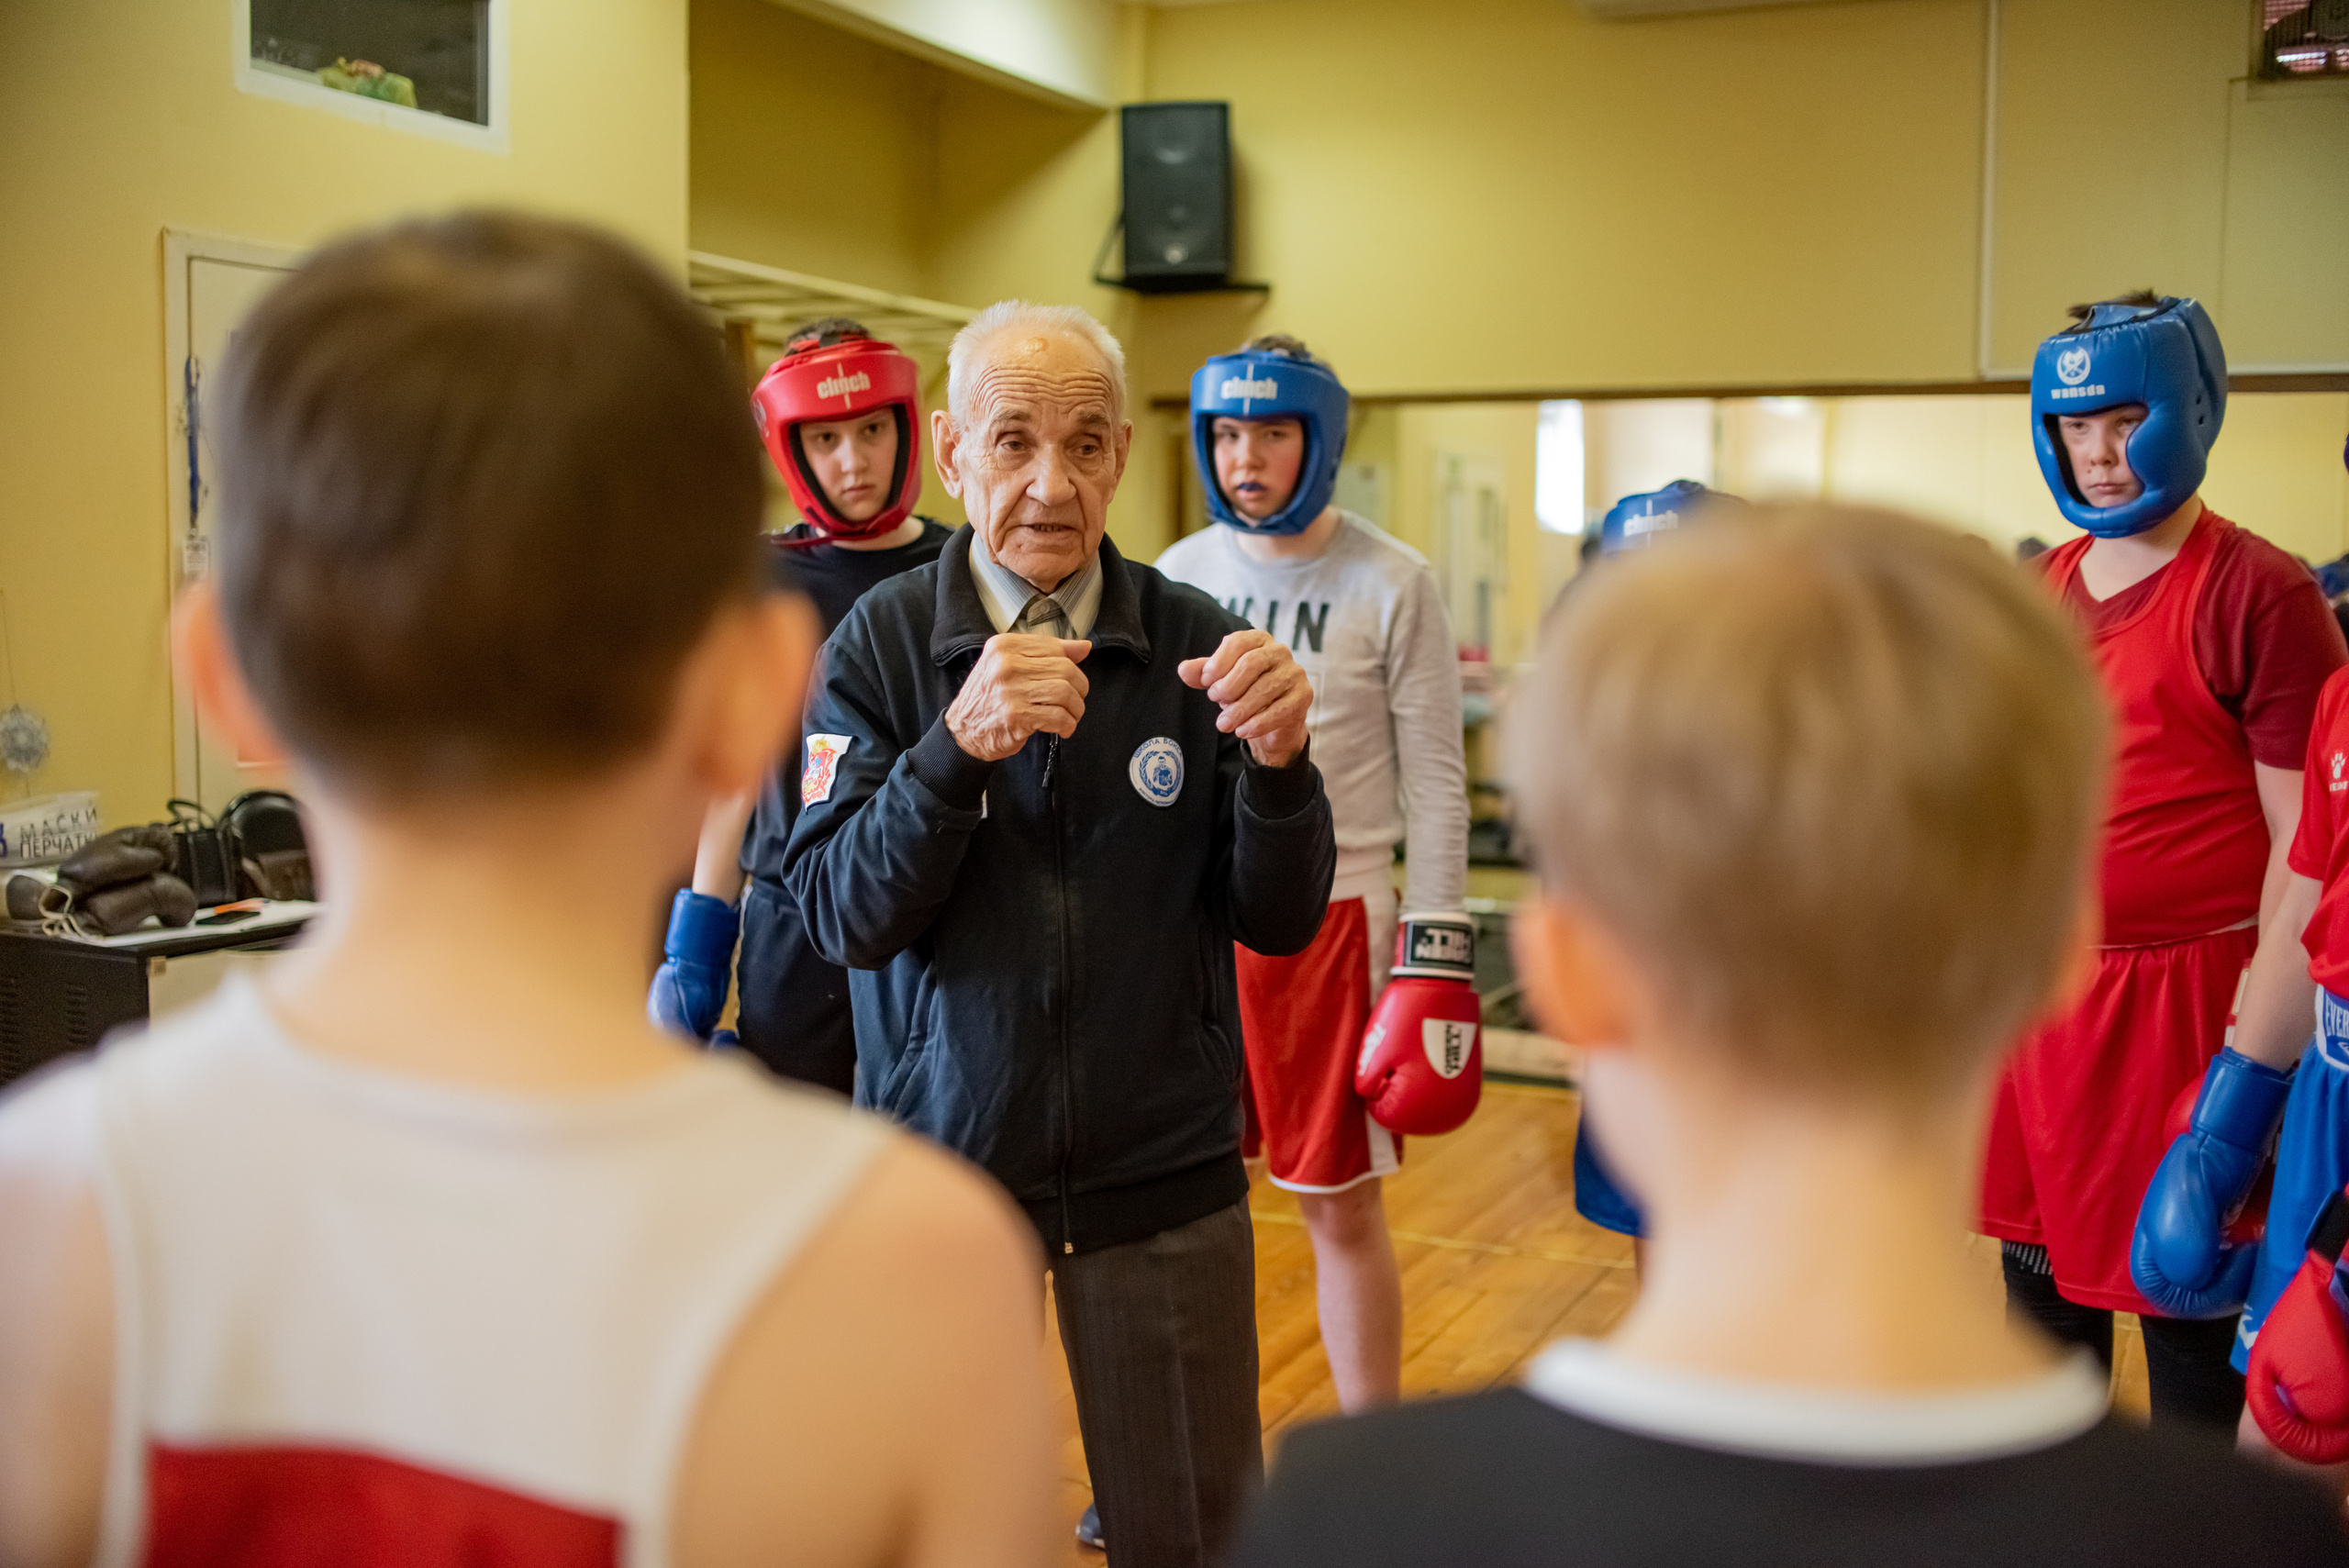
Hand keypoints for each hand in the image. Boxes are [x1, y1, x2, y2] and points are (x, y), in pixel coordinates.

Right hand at [945, 634, 1090, 761]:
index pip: (1054, 647)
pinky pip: (1058, 717)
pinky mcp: (1017, 716)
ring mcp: (1011, 690)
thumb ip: (1045, 654)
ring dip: (1075, 708)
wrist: (962, 730)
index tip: (1069, 679)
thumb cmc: (988, 698)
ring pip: (1065, 692)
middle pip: (1065, 669)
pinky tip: (1062, 728)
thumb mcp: (1009, 665)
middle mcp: (1006, 664)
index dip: (1070, 665)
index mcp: (1004, 646)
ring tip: (1069, 715)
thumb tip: (1083, 647)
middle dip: (1078, 689)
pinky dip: (1067, 724)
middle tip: (1073, 700)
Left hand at [1178, 629, 1309, 767]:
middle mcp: (1279, 651)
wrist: (1272, 721)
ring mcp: (1294, 673)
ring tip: (1223, 724)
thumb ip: (1202, 673)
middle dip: (1228, 686)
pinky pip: (1279, 710)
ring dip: (1239, 710)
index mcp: (1258, 640)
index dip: (1218, 663)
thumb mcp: (1220, 681)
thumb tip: (1183, 669)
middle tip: (1214, 700)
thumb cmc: (1244, 692)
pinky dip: (1257, 723)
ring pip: (1264, 690)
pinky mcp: (1304, 695)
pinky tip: (1242, 731)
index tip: (1206, 682)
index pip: (1237, 642)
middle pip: (1251, 663)